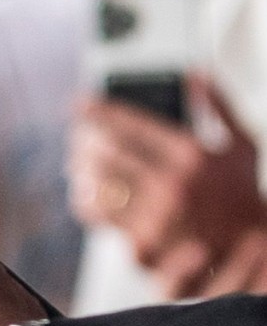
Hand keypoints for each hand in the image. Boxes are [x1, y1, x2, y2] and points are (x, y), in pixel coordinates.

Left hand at [67, 75, 264, 297]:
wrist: (257, 252)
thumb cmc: (245, 196)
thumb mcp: (241, 145)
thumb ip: (218, 106)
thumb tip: (197, 74)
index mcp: (190, 155)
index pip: (129, 124)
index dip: (99, 111)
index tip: (81, 105)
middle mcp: (170, 184)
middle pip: (106, 152)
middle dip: (85, 140)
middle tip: (77, 136)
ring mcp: (156, 216)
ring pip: (98, 184)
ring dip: (82, 170)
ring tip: (79, 164)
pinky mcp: (144, 244)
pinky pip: (100, 217)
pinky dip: (88, 201)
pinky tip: (87, 193)